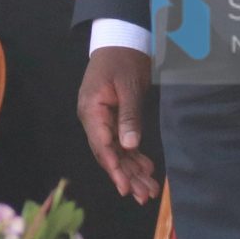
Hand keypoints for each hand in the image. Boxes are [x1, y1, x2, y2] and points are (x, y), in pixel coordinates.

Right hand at [77, 47, 157, 202]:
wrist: (120, 42)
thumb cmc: (123, 60)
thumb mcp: (128, 85)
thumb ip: (128, 115)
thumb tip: (130, 145)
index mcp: (92, 111)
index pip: (102, 145)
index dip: (114, 166)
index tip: (124, 185)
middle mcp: (94, 120)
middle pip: (110, 154)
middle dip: (126, 176)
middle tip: (143, 196)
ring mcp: (103, 121)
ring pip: (117, 152)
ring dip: (132, 171)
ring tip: (148, 190)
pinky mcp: (113, 119)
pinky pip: (123, 143)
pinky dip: (135, 156)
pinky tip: (146, 169)